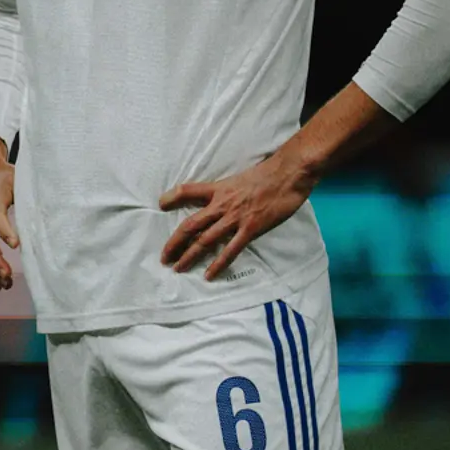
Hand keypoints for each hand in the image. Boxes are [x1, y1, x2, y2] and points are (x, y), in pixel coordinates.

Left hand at [160, 152, 314, 280]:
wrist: (288, 174)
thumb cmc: (267, 174)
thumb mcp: (239, 178)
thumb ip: (227, 190)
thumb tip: (223, 196)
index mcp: (217, 190)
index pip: (187, 191)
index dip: (172, 197)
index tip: (160, 205)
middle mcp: (221, 205)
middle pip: (190, 225)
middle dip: (174, 243)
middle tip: (164, 258)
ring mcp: (235, 218)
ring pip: (205, 240)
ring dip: (190, 256)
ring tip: (178, 268)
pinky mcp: (250, 229)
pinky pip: (230, 250)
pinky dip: (218, 263)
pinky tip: (208, 274)